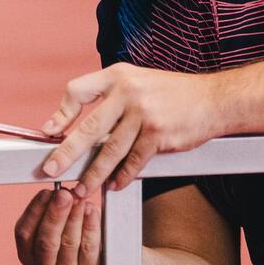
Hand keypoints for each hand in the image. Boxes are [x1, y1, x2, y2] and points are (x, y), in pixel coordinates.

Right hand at [14, 186, 100, 264]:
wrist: (100, 264)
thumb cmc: (73, 236)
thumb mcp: (56, 225)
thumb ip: (51, 209)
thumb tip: (58, 191)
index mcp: (27, 256)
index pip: (24, 233)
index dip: (35, 211)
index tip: (46, 191)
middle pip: (46, 241)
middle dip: (55, 214)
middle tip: (65, 194)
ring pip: (68, 242)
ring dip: (74, 216)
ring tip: (79, 198)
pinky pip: (89, 247)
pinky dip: (90, 226)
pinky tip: (91, 210)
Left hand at [37, 64, 225, 196]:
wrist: (214, 99)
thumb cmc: (172, 94)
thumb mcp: (137, 82)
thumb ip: (110, 98)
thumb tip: (77, 123)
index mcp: (117, 75)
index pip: (77, 91)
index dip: (61, 113)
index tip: (49, 133)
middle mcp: (128, 92)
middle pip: (88, 128)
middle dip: (66, 153)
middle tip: (50, 170)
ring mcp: (144, 113)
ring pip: (110, 151)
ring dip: (94, 174)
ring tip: (82, 189)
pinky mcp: (159, 134)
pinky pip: (134, 161)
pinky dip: (122, 176)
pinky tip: (115, 185)